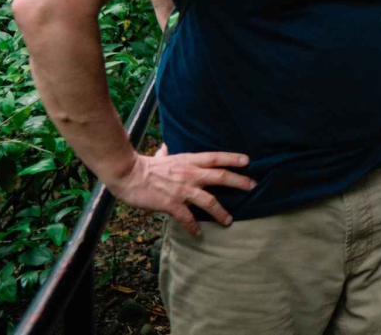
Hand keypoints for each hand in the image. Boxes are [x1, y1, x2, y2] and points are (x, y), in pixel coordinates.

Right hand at [105, 149, 254, 236]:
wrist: (128, 174)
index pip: (216, 157)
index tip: (248, 161)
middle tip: (252, 186)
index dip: (232, 158)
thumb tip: (165, 147)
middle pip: (220, 176)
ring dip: (221, 212)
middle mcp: (190, 173)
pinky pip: (187, 218)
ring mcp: (182, 189)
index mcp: (189, 161)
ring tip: (229, 221)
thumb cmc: (143, 166)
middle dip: (239, 181)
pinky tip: (198, 234)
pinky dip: (193, 227)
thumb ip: (166, 153)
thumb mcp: (160, 156)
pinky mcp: (172, 203)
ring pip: (209, 200)